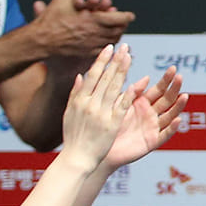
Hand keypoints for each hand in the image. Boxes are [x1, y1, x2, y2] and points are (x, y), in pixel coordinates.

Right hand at [29, 0, 135, 57]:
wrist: (40, 41)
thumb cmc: (49, 21)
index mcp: (91, 21)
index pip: (117, 19)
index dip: (126, 16)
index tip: (130, 15)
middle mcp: (94, 34)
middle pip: (117, 31)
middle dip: (122, 25)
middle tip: (124, 21)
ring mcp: (91, 46)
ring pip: (112, 41)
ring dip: (116, 34)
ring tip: (117, 29)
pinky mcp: (86, 53)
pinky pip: (103, 50)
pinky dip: (107, 44)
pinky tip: (106, 40)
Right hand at [60, 44, 137, 170]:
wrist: (77, 158)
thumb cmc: (73, 137)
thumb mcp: (69, 113)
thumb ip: (75, 93)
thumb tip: (80, 75)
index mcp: (79, 100)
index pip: (92, 75)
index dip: (102, 60)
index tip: (109, 48)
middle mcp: (90, 104)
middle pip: (104, 78)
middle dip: (115, 61)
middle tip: (124, 47)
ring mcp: (101, 114)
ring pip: (114, 88)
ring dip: (123, 71)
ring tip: (129, 57)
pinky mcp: (112, 124)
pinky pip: (122, 106)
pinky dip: (128, 94)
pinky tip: (136, 83)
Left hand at [103, 66, 185, 169]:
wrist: (102, 148)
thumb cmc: (108, 125)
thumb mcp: (120, 104)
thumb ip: (133, 92)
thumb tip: (147, 77)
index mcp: (143, 103)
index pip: (158, 89)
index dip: (166, 80)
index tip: (173, 68)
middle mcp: (151, 115)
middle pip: (167, 100)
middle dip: (174, 89)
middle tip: (180, 77)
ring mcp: (153, 128)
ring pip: (170, 116)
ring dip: (178, 106)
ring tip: (184, 96)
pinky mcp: (152, 142)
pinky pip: (164, 135)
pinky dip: (172, 128)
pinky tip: (177, 120)